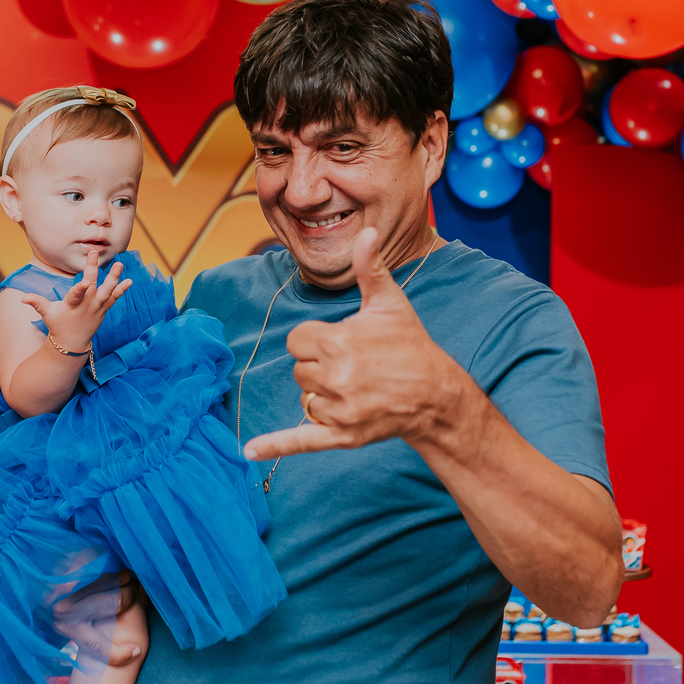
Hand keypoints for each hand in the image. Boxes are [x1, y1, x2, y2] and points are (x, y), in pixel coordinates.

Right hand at [22, 255, 129, 355]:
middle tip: (94, 252)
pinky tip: (130, 280)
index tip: (84, 281)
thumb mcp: (47, 314)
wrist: (72, 343)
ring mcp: (97, 307)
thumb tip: (23, 298)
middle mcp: (86, 305)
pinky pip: (114, 298)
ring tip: (120, 264)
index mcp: (72, 305)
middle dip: (93, 269)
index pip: (76, 295)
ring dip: (114, 278)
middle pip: (91, 285)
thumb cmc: (58, 325)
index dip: (80, 288)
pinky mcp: (103, 309)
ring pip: (107, 290)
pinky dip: (122, 289)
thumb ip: (37, 303)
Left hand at [244, 228, 462, 459]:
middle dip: (319, 366)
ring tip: (355, 387)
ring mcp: (338, 409)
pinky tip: (248, 451)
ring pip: (304, 398)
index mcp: (338, 342)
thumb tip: (367, 232)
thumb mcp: (390, 304)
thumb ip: (370, 268)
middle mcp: (334, 377)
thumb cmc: (410, 345)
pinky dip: (274, 446)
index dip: (315, 340)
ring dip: (320, 393)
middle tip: (353, 365)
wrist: (435, 393)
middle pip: (298, 370)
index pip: (297, 341)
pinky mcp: (341, 435)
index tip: (341, 341)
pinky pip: (300, 440)